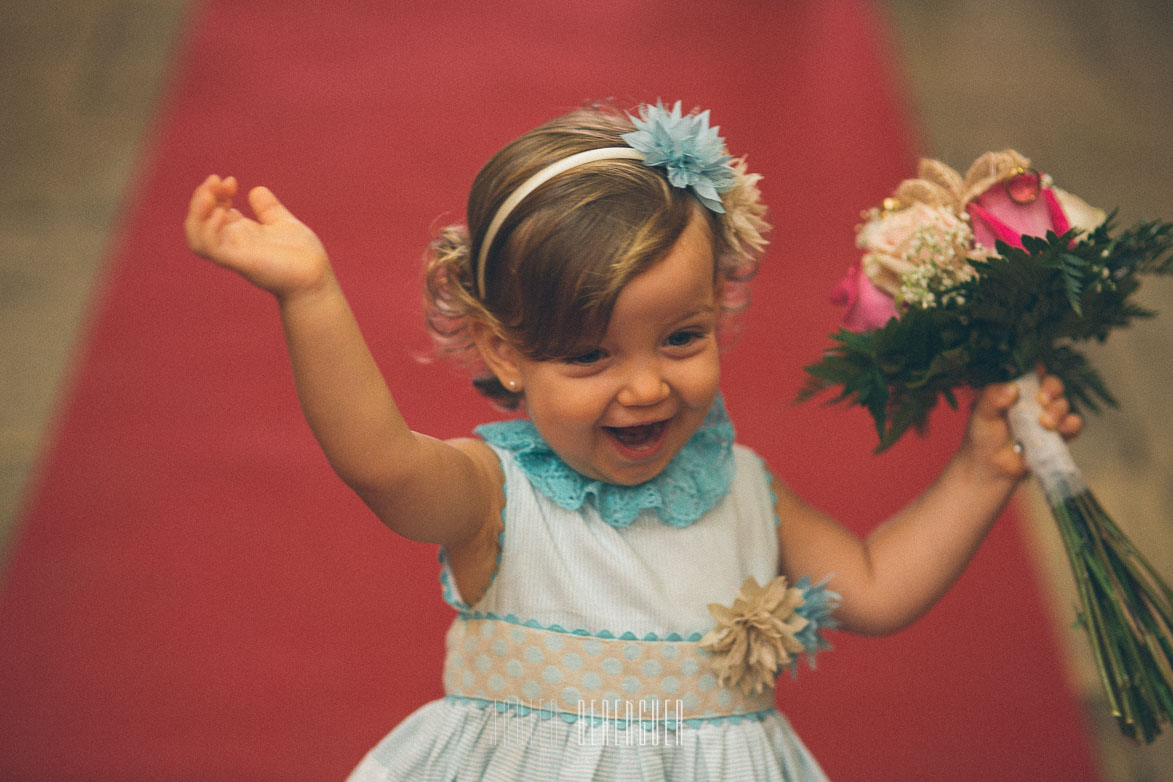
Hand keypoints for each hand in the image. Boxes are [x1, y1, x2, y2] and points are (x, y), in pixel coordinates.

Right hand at [184, 175, 329, 298]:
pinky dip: (209, 229)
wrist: (316, 278)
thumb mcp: (282, 223)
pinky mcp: (240, 261)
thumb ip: (267, 208)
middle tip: (218, 180)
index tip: (231, 181)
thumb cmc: (303, 256)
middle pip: (198, 221)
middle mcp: (233, 243)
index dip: (215, 192)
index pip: (211, 212)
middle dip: (202, 196)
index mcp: (241, 233)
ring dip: (197, 213)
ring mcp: (234, 253)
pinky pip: (211, 248)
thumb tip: (255, 190)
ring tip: (210, 195)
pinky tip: (222, 213)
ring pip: (196, 237)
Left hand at [964, 371, 1082, 480]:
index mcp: (1015, 388)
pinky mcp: (1057, 434)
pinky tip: (1061, 430)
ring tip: (1045, 423)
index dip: (1037, 367)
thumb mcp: (981, 414)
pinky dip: (1071, 425)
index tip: (1037, 371)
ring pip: (1063, 403)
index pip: (1030, 370)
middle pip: (1052, 384)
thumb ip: (992, 398)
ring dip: (1058, 410)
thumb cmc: (983, 436)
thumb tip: (1011, 388)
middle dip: (1052, 388)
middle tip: (1043, 399)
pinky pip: (1073, 424)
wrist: (991, 468)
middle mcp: (1033, 399)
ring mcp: (1047, 415)